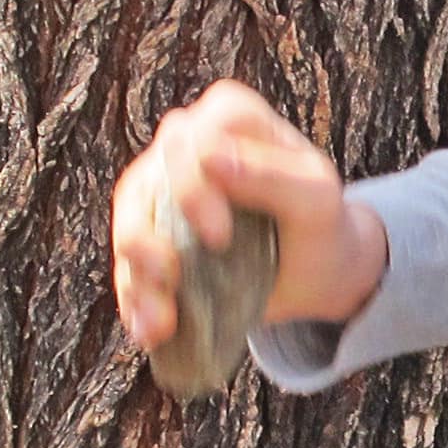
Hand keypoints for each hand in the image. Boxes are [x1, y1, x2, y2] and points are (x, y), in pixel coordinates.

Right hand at [110, 81, 390, 348]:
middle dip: (152, 233)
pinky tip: (150, 329)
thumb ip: (273, 173)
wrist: (316, 272)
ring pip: (128, 221)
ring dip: (137, 275)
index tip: (219, 236)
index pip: (192, 138)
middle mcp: (187, 144)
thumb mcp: (317, 198)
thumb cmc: (320, 222)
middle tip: (176, 274)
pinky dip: (136, 299)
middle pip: (147, 177)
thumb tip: (211, 158)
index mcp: (231, 118)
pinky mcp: (151, 235)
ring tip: (160, 320)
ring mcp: (161, 189)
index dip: (194, 187)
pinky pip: (127, 264)